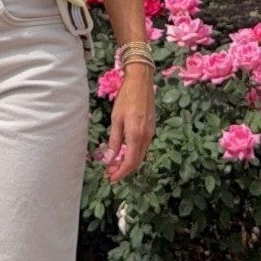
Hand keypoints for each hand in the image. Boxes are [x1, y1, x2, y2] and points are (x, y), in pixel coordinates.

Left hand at [101, 67, 154, 182]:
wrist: (141, 81)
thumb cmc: (126, 97)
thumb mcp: (116, 119)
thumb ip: (114, 140)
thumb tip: (109, 159)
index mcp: (136, 135)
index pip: (130, 161)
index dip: (121, 172)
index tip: (111, 178)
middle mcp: (146, 136)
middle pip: (137, 161)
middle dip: (123, 170)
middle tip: (110, 173)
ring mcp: (150, 133)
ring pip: (140, 155)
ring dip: (128, 162)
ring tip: (114, 164)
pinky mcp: (151, 128)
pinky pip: (143, 147)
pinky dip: (133, 153)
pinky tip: (124, 152)